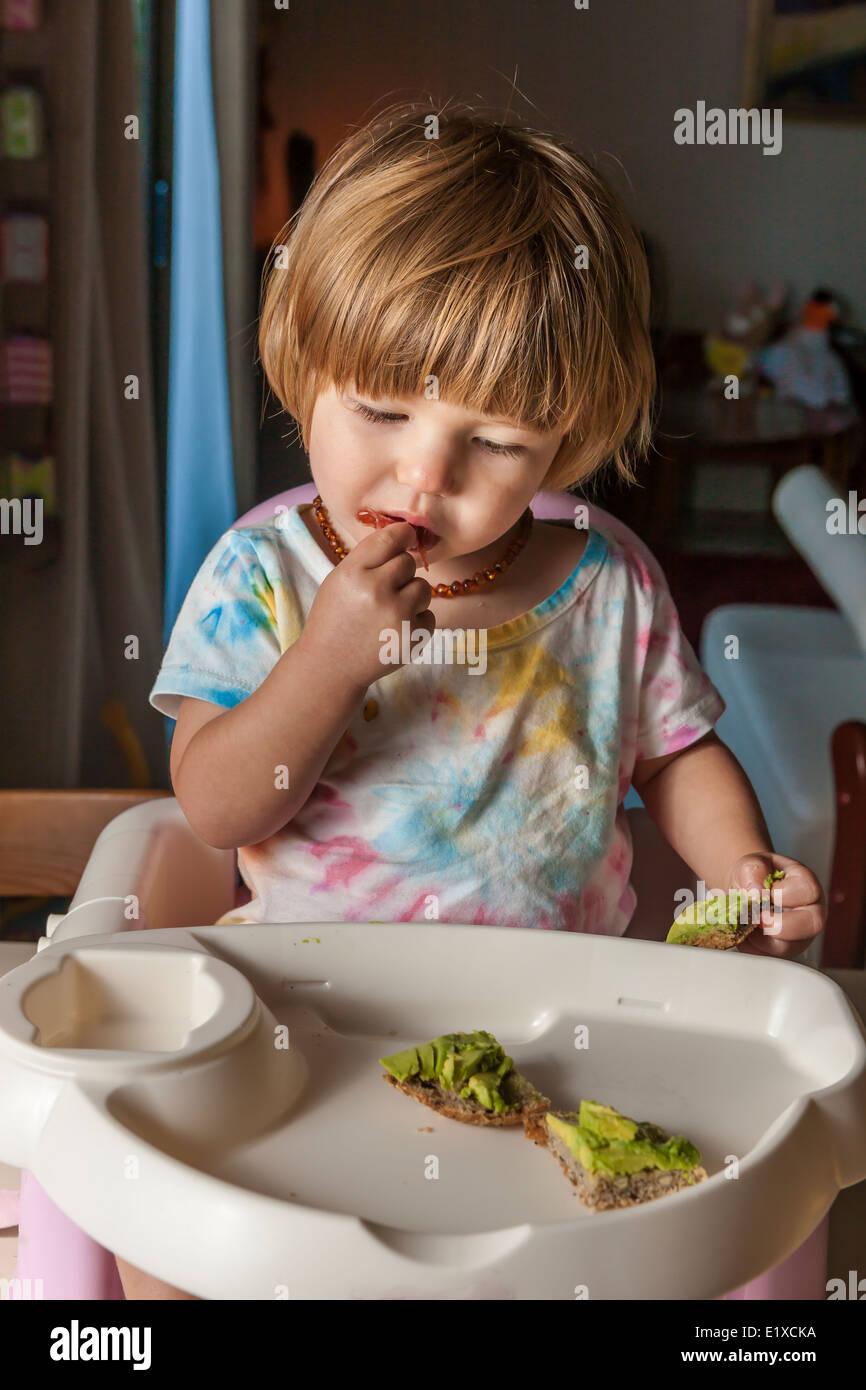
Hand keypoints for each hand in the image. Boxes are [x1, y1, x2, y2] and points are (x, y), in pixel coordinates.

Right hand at [299, 520, 435, 689]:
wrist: (330, 667)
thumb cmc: (334, 620)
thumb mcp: (339, 581)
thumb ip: (368, 559)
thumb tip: (405, 535)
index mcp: (353, 573)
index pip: (389, 538)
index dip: (403, 534)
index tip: (407, 536)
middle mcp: (376, 590)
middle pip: (408, 563)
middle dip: (400, 574)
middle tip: (383, 591)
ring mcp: (397, 615)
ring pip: (424, 588)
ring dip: (411, 597)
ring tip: (389, 612)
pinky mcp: (413, 637)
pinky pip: (430, 616)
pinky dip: (417, 622)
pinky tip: (394, 630)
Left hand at [728, 853, 825, 960]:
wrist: (746, 892)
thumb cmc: (756, 877)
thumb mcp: (753, 863)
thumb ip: (754, 869)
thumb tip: (756, 891)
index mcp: (806, 886)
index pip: (807, 891)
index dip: (782, 893)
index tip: (762, 892)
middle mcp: (809, 913)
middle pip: (811, 925)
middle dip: (780, 924)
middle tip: (757, 917)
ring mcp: (797, 936)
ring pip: (788, 947)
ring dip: (760, 938)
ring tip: (745, 924)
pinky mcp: (781, 951)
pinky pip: (768, 957)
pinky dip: (750, 947)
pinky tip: (743, 932)